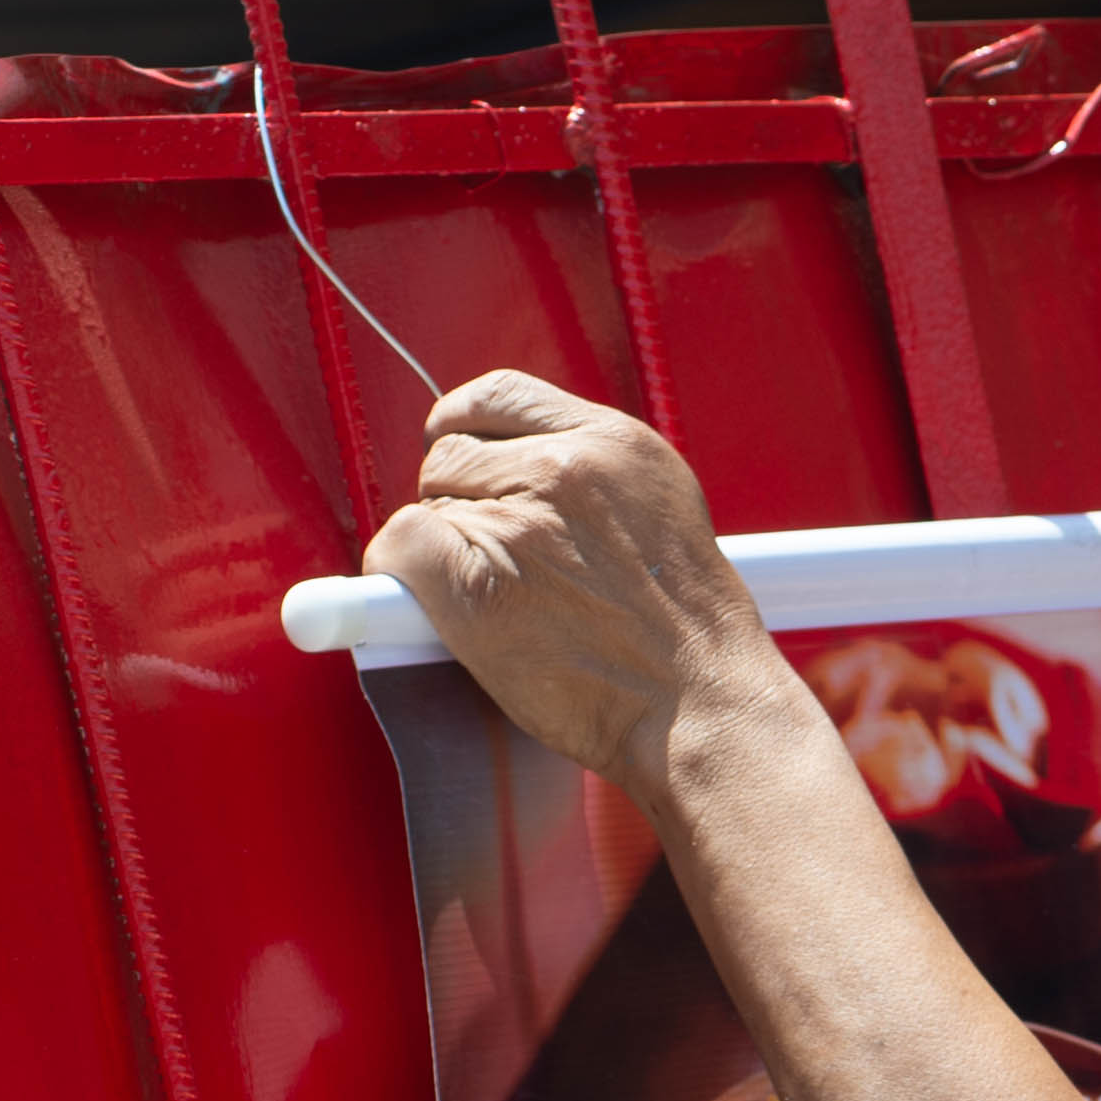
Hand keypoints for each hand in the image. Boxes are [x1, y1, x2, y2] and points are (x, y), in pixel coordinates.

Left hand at [364, 371, 802, 794]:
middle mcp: (563, 468)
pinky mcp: (473, 580)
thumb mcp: (661, 513)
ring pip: (427, 506)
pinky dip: (403, 578)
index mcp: (613, 442)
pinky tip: (447, 611)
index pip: (500, 395)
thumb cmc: (689, 634)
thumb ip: (592, 476)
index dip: (466, 424)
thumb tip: (516, 467)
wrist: (701, 705)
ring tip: (510, 603)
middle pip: (451, 453)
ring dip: (448, 551)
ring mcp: (517, 521)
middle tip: (504, 563)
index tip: (464, 454)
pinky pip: (398, 547)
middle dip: (462, 501)